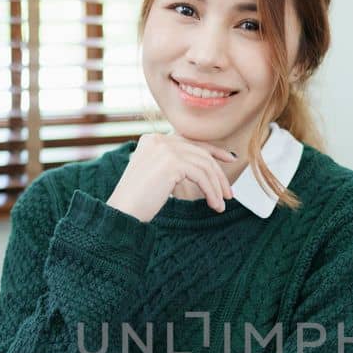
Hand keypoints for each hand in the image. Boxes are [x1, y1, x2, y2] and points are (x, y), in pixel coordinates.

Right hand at [106, 132, 238, 222]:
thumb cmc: (138, 201)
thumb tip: (203, 167)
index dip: (213, 150)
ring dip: (216, 186)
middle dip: (218, 173)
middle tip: (228, 194)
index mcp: (153, 139)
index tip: (230, 159)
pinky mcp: (171, 163)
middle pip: (200, 152)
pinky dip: (211, 191)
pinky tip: (214, 204)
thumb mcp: (157, 175)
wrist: (122, 212)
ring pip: (203, 165)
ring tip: (220, 205)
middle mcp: (158, 140)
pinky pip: (201, 175)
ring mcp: (164, 149)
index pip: (190, 141)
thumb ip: (174, 164)